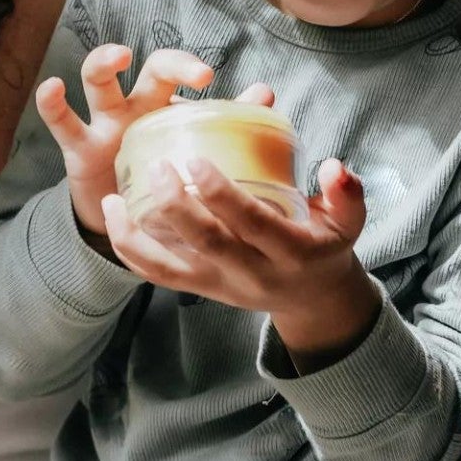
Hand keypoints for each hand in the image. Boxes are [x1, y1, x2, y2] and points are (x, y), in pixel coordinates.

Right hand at [34, 45, 213, 237]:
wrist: (126, 220)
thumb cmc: (161, 175)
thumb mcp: (190, 150)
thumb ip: (227, 122)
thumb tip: (265, 94)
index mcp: (165, 105)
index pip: (177, 70)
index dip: (189, 66)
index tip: (210, 77)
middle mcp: (135, 104)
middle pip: (148, 68)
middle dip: (170, 63)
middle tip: (195, 74)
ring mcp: (104, 123)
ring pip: (98, 81)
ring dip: (104, 62)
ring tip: (118, 57)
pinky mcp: (78, 148)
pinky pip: (62, 121)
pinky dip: (52, 104)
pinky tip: (52, 88)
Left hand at [103, 157, 378, 368]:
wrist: (312, 299)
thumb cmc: (324, 245)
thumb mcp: (348, 222)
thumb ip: (347, 193)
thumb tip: (333, 166)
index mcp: (290, 252)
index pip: (252, 224)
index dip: (222, 195)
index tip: (195, 160)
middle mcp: (252, 274)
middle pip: (208, 244)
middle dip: (177, 207)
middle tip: (156, 168)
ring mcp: (221, 285)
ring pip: (171, 269)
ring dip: (137, 234)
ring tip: (114, 197)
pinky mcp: (200, 289)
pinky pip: (158, 275)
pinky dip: (130, 249)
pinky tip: (112, 215)